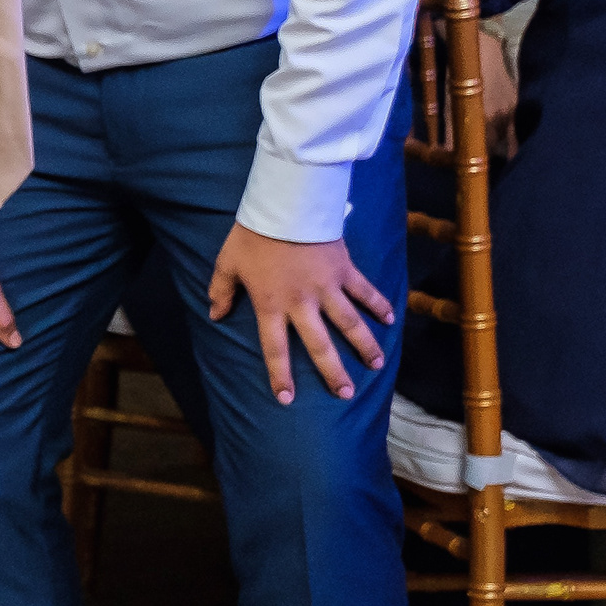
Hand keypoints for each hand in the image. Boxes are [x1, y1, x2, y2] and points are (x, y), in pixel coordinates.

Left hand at [205, 221, 393, 404]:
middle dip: (333, 372)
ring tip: (376, 365)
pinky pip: (365, 291)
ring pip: (350, 324)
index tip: (287, 399)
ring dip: (365, 345)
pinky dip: (379, 304)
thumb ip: (221, 291)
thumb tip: (214, 315)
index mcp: (271, 305)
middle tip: (345, 394)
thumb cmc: (253, 235)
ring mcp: (327, 288)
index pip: (274, 348)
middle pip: (320, 345)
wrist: (285, 206)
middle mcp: (302, 303)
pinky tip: (391, 319)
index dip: (279, 374)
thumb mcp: (228, 262)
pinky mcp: (345, 271)